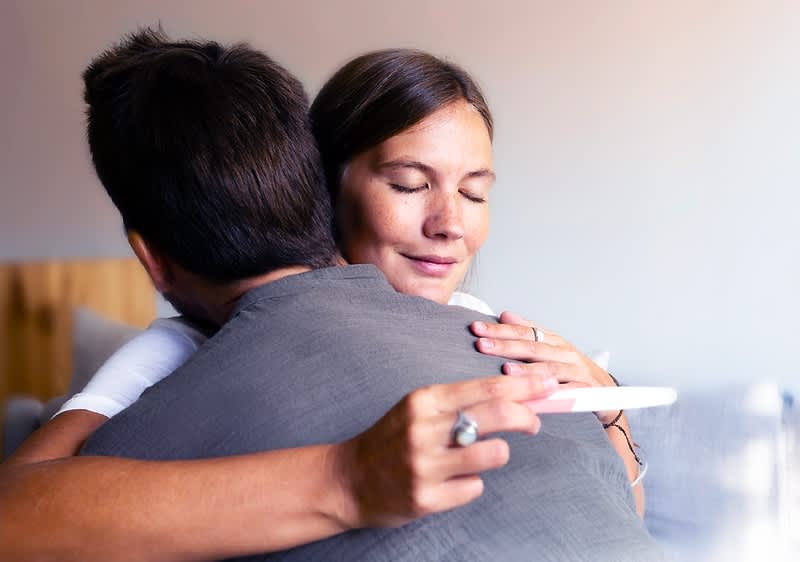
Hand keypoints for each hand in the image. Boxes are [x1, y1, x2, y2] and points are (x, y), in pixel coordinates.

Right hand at [331, 373, 556, 528]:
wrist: (347, 479)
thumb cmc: (391, 439)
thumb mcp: (419, 409)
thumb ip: (459, 402)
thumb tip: (511, 395)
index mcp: (424, 401)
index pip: (487, 387)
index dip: (524, 386)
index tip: (547, 384)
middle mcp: (424, 430)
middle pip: (496, 415)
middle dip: (526, 416)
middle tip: (534, 422)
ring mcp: (425, 466)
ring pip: (493, 454)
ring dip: (497, 454)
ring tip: (480, 456)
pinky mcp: (425, 498)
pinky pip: (474, 488)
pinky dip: (470, 484)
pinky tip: (450, 482)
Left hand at [470, 311, 617, 423]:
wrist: (609, 395)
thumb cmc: (574, 371)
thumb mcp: (552, 349)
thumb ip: (530, 332)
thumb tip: (505, 315)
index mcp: (555, 341)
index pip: (524, 332)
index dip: (500, 330)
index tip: (477, 329)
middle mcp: (566, 353)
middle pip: (533, 347)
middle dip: (506, 346)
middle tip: (482, 345)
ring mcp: (577, 371)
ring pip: (550, 369)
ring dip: (527, 370)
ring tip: (506, 370)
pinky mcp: (586, 390)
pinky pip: (567, 393)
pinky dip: (550, 395)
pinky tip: (534, 397)